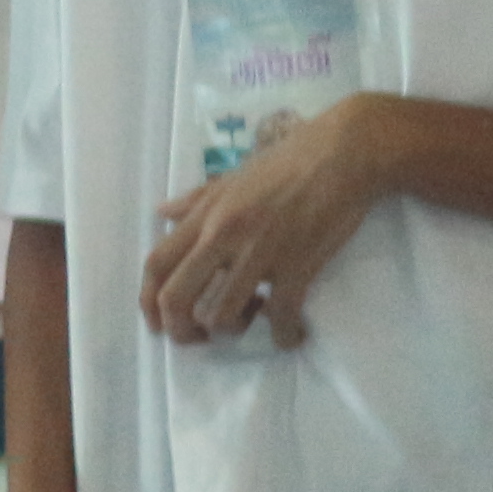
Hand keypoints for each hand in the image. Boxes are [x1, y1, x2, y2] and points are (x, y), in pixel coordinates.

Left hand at [142, 98, 390, 350]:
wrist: (345, 153)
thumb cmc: (288, 161)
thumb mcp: (231, 177)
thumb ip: (194, 200)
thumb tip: (161, 213)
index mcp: (205, 216)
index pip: (156, 264)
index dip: (147, 301)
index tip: (159, 323)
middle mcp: (223, 236)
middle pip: (176, 297)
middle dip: (181, 329)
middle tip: (200, 338)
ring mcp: (259, 253)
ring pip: (222, 313)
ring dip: (232, 330)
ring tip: (249, 321)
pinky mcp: (299, 266)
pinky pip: (281, 315)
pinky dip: (283, 335)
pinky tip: (289, 335)